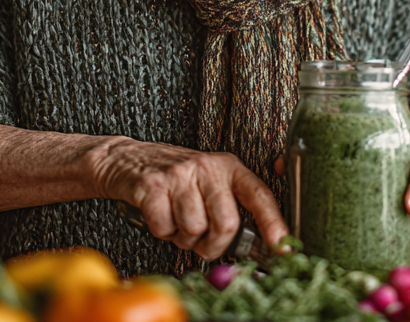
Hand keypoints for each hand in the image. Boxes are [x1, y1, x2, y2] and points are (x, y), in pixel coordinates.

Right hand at [92, 138, 288, 259]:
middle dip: (214, 245)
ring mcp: (179, 175)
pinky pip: (164, 228)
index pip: (260, 196)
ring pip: (194, 230)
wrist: (127, 160)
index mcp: (229, 167)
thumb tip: (259, 244)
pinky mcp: (152, 185)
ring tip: (177, 221)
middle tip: (201, 241)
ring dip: (184, 238)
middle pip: (226, 224)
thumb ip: (231, 204)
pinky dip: (161, 231)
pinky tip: (159, 214)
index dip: (274, 224)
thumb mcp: (210, 181)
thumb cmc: (176, 178)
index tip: (282, 249)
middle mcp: (207, 167)